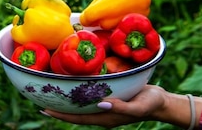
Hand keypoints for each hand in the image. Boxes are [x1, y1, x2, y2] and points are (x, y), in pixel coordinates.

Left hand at [43, 85, 167, 127]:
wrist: (161, 101)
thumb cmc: (150, 103)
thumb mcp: (138, 106)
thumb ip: (120, 108)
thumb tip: (100, 104)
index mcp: (106, 118)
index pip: (77, 118)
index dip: (60, 115)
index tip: (44, 109)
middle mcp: (102, 113)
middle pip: (75, 113)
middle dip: (58, 108)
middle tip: (40, 98)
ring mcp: (105, 106)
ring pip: (80, 105)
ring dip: (66, 100)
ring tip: (50, 91)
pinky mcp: (109, 97)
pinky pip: (89, 96)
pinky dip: (78, 92)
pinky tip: (71, 84)